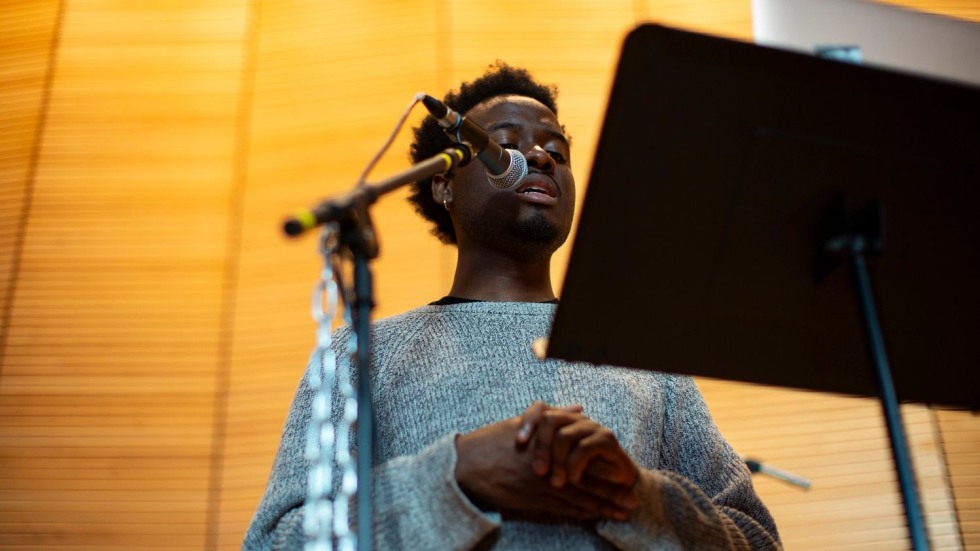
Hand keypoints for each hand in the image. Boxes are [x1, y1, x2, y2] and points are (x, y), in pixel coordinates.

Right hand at [455, 414, 635, 520]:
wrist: (467, 465)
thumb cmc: (493, 441)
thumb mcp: (522, 422)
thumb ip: (554, 416)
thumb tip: (580, 409)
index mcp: (550, 447)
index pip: (586, 462)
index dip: (608, 473)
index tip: (628, 479)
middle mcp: (549, 467)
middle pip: (588, 483)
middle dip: (612, 495)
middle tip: (633, 503)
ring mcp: (542, 486)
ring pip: (578, 499)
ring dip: (602, 507)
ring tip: (622, 514)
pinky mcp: (532, 500)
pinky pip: (562, 509)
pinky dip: (580, 513)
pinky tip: (594, 517)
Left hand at [516, 402, 637, 492]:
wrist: (616, 483)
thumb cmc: (580, 471)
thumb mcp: (556, 462)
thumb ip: (540, 450)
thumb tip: (517, 444)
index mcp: (563, 420)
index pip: (540, 408)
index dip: (527, 422)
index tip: (519, 443)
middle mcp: (577, 419)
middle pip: (550, 419)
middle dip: (542, 447)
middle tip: (539, 471)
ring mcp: (593, 427)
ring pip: (565, 435)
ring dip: (558, 463)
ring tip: (556, 482)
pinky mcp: (607, 439)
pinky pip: (584, 448)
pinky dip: (575, 466)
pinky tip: (573, 479)